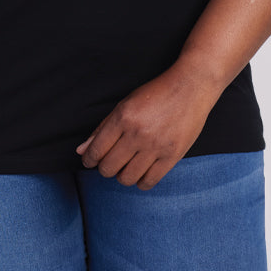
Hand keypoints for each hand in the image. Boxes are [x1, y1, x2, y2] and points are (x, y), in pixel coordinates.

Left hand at [75, 64, 220, 190]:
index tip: (90, 161)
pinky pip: (148, 182)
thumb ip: (102, 128)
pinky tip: (141, 170)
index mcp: (123, 117)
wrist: (190, 87)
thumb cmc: (155, 93)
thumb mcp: (125, 104)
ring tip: (126, 165)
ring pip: (126, 179)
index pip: (96, 150)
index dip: (89, 159)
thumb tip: (81, 151)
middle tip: (109, 161)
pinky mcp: (172, 156)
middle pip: (108, 168)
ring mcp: (156, 147)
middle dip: (104, 167)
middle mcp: (138, 133)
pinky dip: (140, 181)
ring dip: (122, 175)